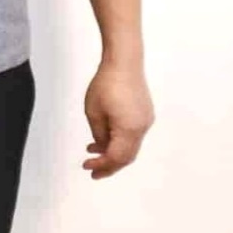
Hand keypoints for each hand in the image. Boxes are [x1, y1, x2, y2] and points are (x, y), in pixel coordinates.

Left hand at [83, 61, 154, 178]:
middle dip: (109, 166)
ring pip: (130, 146)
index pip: (116, 157)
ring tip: (93, 153)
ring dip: (113, 152)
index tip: (87, 166)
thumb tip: (102, 146)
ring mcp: (145, 120)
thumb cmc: (106, 84)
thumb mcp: (94, 113)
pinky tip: (104, 137)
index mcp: (129, 130)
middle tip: (93, 171)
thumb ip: (98, 135)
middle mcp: (141, 128)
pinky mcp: (145, 113)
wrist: (124, 61)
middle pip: (127, 156)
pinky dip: (119, 140)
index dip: (101, 165)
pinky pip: (133, 134)